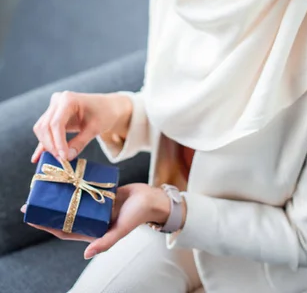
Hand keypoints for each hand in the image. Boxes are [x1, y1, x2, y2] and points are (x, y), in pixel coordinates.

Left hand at [20, 183, 185, 258]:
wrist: (152, 198)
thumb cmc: (138, 216)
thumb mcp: (121, 229)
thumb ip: (106, 241)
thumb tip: (86, 253)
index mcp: (93, 230)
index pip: (64, 230)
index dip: (47, 225)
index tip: (32, 216)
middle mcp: (91, 218)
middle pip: (64, 214)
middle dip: (49, 208)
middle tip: (33, 198)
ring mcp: (95, 205)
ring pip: (72, 200)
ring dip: (60, 194)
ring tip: (47, 185)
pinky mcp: (100, 192)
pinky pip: (83, 187)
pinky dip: (74, 183)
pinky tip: (65, 175)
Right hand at [31, 90, 132, 162]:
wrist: (107, 106)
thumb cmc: (104, 114)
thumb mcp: (95, 128)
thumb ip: (80, 143)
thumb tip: (66, 158)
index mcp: (68, 99)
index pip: (56, 123)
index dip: (58, 142)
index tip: (63, 157)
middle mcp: (57, 100)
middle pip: (45, 126)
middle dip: (51, 145)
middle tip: (62, 160)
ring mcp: (53, 107)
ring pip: (41, 129)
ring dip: (47, 145)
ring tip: (59, 158)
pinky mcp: (53, 115)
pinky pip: (44, 130)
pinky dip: (43, 144)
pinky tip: (37, 158)